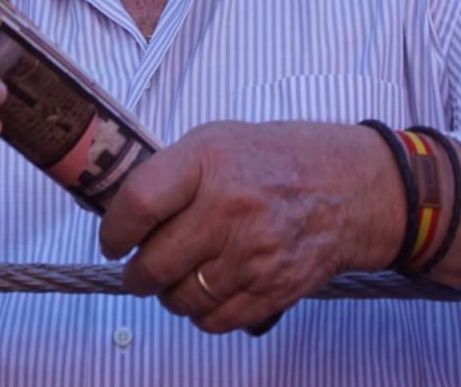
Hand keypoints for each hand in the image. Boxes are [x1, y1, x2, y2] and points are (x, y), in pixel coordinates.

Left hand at [99, 121, 400, 333]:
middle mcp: (229, 209)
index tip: (112, 240)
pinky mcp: (272, 290)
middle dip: (136, 273)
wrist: (349, 188)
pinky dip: (201, 313)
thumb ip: (169, 173)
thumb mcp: (216, 140)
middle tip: (137, 268)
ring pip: (180, 299)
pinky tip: (207, 290)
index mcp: (208, 163)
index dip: (114, 230)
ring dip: (168, 294)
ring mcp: (252, 255)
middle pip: (153, 264)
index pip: (138, 204)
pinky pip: (214, 320)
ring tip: (175, 277)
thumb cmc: (278, 160)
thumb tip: (122, 210)